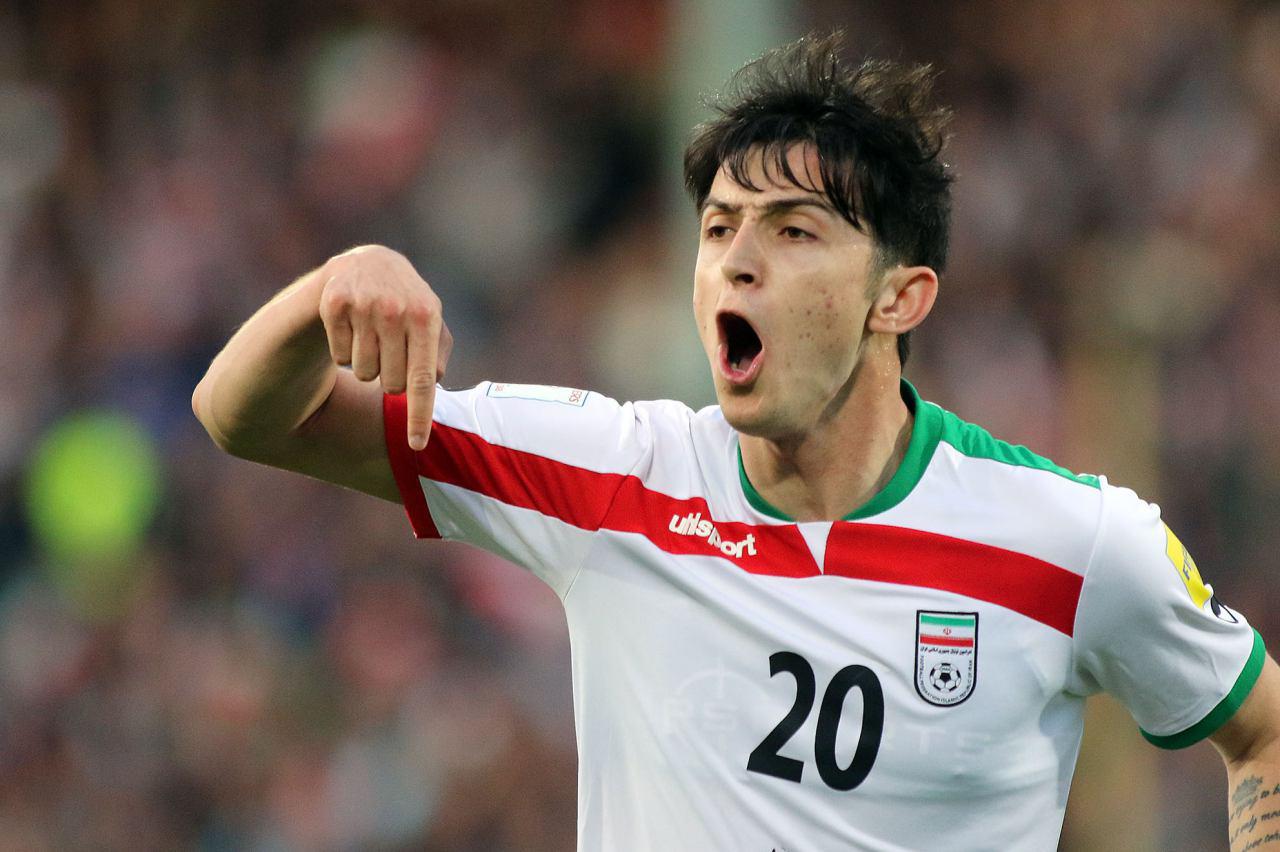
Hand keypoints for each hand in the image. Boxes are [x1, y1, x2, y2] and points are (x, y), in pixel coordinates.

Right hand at [317, 245, 452, 449]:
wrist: (368, 264)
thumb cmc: (407, 303)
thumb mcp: (431, 320)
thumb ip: (439, 353)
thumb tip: (434, 384)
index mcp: (426, 315)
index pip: (423, 379)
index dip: (419, 416)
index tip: (417, 445)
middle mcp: (396, 309)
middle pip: (391, 384)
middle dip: (391, 378)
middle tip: (390, 350)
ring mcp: (363, 304)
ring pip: (364, 373)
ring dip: (367, 364)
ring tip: (372, 335)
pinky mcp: (333, 303)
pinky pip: (339, 357)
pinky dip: (345, 350)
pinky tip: (352, 327)